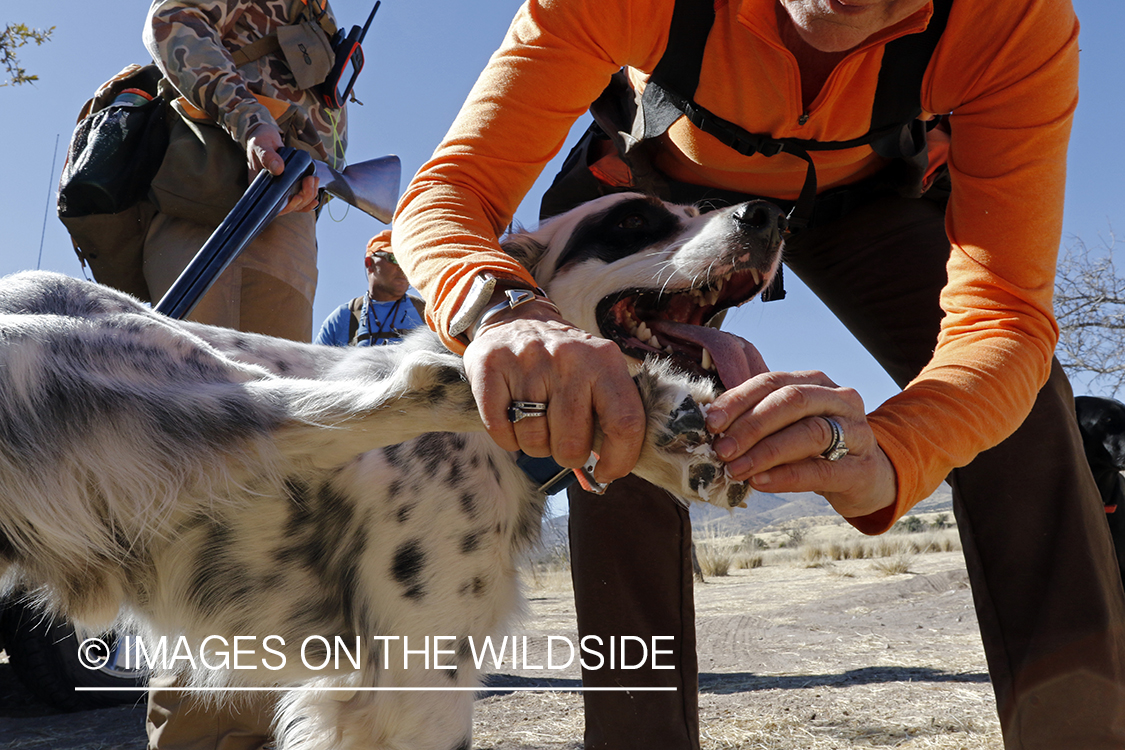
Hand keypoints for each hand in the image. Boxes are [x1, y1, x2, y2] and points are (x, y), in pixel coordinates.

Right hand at [245, 126, 319, 214]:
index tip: (296, 197)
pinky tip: (316, 198)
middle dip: (303, 197)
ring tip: (313, 179)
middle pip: (288, 207)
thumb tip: (278, 169)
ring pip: (297, 204)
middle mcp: (270, 192)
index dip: (287, 206)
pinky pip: (300, 199)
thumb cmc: (261, 141)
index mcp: (259, 186)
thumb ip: (268, 156)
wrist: (267, 137)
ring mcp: (281, 190)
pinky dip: (309, 200)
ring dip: (309, 195)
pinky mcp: (290, 186)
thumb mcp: (261, 145)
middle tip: (310, 179)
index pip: (272, 206)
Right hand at [463, 302, 646, 483]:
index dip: (620, 458)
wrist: (517, 318)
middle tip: (563, 441)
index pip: (625, 422)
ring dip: (535, 445)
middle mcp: (568, 357)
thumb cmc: (565, 362)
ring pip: (534, 441)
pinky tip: (513, 419)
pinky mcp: (490, 365)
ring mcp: (527, 360)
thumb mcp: (599, 372)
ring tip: (537, 422)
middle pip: (572, 443)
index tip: (608, 472)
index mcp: (605, 360)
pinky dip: (507, 438)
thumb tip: (615, 466)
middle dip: (568, 455)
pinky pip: (500, 430)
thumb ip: (613, 412)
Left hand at [704, 370, 895, 519]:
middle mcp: (839, 399)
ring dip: (766, 452)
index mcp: (815, 382)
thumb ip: (758, 419)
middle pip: (791, 402)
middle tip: (722, 449)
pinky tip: (761, 482)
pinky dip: (787, 475)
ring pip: (809, 433)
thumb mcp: (789, 426)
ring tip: (736, 469)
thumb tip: (711, 425)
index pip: (772, 382)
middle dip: (751, 425)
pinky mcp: (861, 468)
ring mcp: (856, 432)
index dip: (739, 399)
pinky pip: (821, 469)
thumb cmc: (816, 448)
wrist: (867, 477)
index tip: (711, 422)